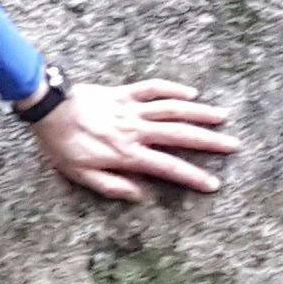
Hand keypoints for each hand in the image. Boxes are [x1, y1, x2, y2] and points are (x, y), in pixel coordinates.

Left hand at [30, 78, 239, 203]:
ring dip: (200, 113)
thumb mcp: (81, 176)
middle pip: (180, 135)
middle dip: (210, 141)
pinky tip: (191, 93)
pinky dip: (173, 89)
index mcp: (127, 154)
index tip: (214, 184)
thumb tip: (140, 195)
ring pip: (173, 109)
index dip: (193, 177)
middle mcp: (136, 130)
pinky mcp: (124, 92)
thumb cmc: (62, 145)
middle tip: (234, 145)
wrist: (48, 109)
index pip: (168, 167)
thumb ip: (112, 186)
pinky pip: (153, 88)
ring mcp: (131, 108)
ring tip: (223, 117)